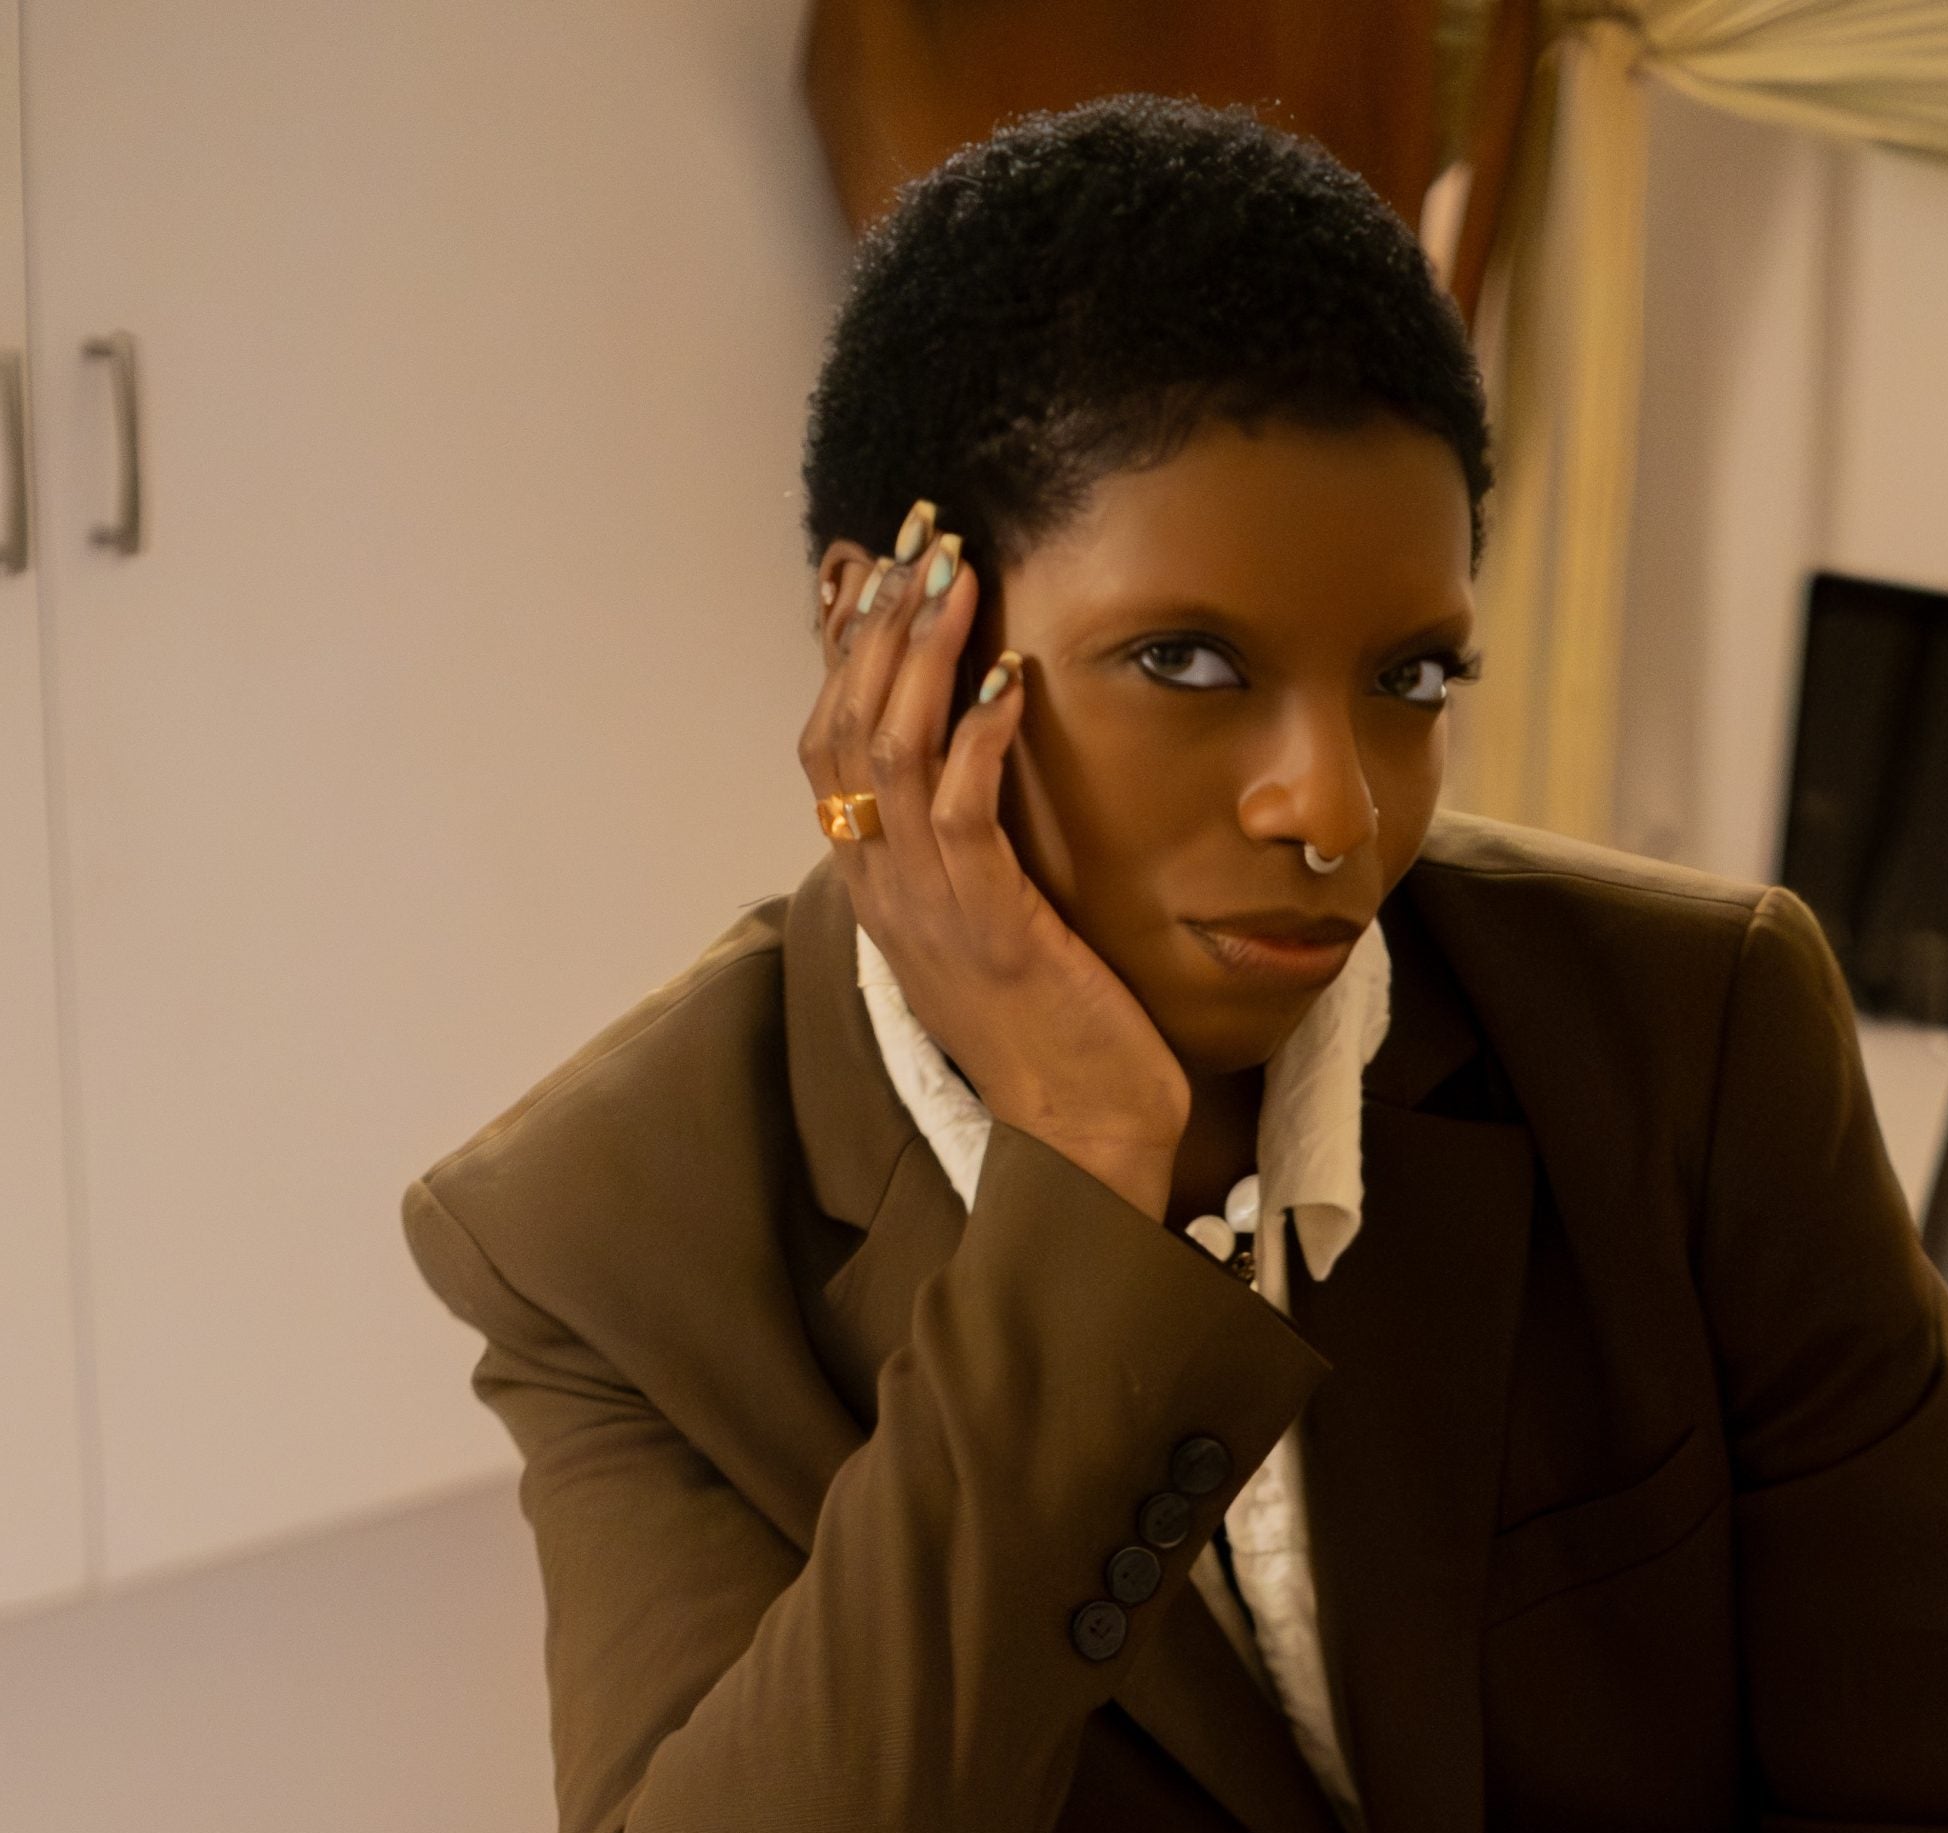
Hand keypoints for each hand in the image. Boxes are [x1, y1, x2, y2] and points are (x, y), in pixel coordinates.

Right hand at [800, 505, 1189, 1218]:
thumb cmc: (1049, 1026)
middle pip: (843, 729)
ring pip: (891, 759)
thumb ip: (966, 837)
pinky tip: (1006, 679)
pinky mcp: (988, 929)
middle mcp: (881, 887)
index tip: (864, 562)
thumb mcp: (989, 916)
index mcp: (874, 881)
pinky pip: (963, 817)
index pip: (826, 741)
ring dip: (919, 658)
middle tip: (918, 535)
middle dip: (877, 624)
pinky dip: (979, 740)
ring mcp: (925, 909)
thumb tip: (969, 754)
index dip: (838, 647)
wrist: (1077, 1138)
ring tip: (953, 576)